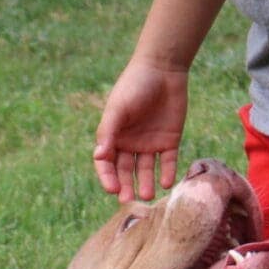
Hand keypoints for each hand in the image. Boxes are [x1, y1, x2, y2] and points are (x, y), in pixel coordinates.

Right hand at [93, 59, 188, 201]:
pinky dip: (167, 173)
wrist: (163, 69)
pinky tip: (167, 182)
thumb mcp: (118, 107)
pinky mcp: (170, 141)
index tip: (112, 189)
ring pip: (146, 170)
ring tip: (148, 194)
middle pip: (126, 171)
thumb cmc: (135, 85)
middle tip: (128, 199)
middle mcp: (130, 144)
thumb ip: (108, 131)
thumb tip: (99, 156)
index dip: (108, 177)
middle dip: (126, 186)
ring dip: (146, 183)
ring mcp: (150, 144)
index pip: (107, 164)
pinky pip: (168, 162)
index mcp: (114, 136)